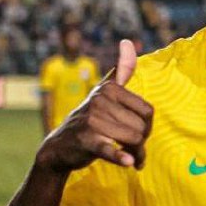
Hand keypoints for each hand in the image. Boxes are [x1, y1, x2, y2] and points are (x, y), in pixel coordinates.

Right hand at [36, 39, 152, 173]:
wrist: (59, 146)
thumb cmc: (90, 118)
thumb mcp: (104, 91)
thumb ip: (121, 69)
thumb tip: (128, 41)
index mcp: (109, 88)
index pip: (147, 111)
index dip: (147, 126)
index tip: (139, 132)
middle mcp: (100, 101)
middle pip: (141, 127)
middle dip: (142, 143)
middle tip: (134, 150)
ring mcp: (92, 120)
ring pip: (133, 140)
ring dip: (136, 154)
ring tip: (131, 158)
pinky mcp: (86, 140)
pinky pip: (109, 149)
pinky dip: (120, 157)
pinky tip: (129, 163)